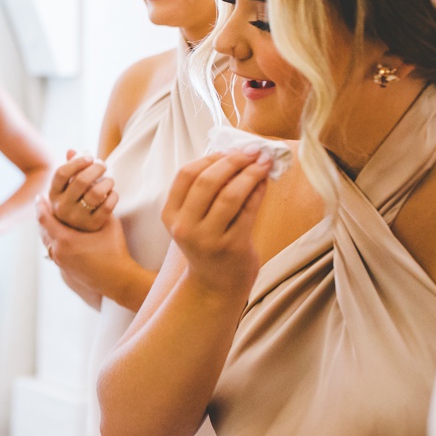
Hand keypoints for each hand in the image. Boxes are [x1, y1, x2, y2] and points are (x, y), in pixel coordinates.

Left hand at [36, 197, 141, 305]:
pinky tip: (59, 233)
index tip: (39, 196)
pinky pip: (52, 249)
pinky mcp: (65, 268)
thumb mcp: (108, 225)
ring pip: (46, 241)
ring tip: (50, 216)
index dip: (41, 206)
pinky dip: (52, 238)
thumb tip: (96, 191)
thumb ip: (100, 207)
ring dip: (46, 228)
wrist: (119, 280)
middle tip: (43, 204)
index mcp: (65, 240)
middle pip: (42, 230)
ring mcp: (60, 261)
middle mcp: (58, 252)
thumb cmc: (115, 252)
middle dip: (42, 216)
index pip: (45, 219)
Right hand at [48, 150, 115, 231]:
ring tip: (110, 180)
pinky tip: (112, 193)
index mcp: (54, 194)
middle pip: (81, 181)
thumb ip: (71, 169)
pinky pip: (108, 206)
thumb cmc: (76, 201)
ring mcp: (77, 218)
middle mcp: (62, 207)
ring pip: (96, 193)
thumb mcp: (68, 187)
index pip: (61, 173)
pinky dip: (113, 196)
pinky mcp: (93, 225)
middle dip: (96, 168)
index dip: (77, 162)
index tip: (90, 157)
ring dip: (107, 182)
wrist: (81, 231)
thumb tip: (72, 151)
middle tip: (103, 165)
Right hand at [162, 150, 271, 291]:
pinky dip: (258, 191)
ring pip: (229, 195)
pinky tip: (265, 182)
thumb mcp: (193, 219)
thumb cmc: (207, 245)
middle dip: (233, 161)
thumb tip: (234, 155)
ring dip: (249, 174)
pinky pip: (248, 210)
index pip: (185, 175)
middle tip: (252, 151)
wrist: (215, 285)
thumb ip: (204, 191)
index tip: (230, 150)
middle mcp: (185, 226)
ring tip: (263, 163)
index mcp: (170, 215)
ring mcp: (208, 238)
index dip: (210, 157)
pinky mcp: (232, 246)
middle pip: (206, 181)